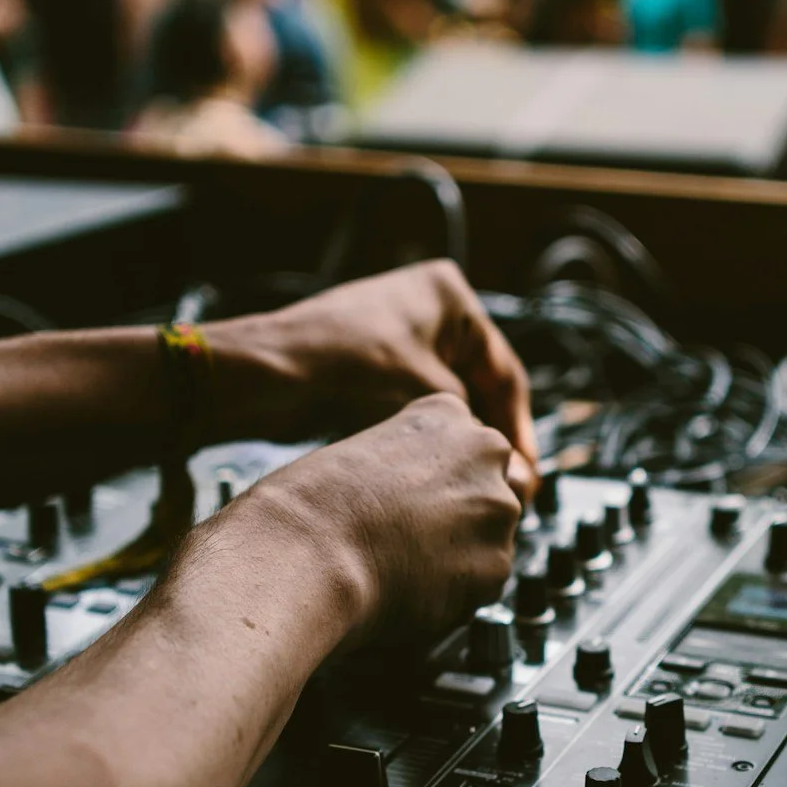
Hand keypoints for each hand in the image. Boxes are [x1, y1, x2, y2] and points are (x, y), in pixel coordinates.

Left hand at [211, 261, 537, 487]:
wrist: (258, 377)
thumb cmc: (342, 367)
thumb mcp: (427, 396)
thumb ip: (477, 432)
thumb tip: (519, 474)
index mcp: (450, 297)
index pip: (504, 373)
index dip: (519, 429)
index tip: (528, 474)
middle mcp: (428, 312)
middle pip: (479, 389)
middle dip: (489, 439)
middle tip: (506, 488)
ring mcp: (398, 342)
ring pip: (448, 407)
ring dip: (459, 445)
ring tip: (473, 489)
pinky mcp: (372, 372)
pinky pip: (415, 413)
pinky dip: (427, 443)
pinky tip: (435, 478)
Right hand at [265, 392, 522, 638]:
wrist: (307, 554)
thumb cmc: (312, 503)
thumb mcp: (363, 448)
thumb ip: (408, 461)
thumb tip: (419, 494)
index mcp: (449, 412)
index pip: (468, 450)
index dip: (438, 483)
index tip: (414, 500)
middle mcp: (486, 452)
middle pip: (488, 491)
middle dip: (459, 517)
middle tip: (409, 537)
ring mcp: (496, 509)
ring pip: (490, 539)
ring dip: (460, 555)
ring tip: (405, 563)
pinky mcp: (496, 565)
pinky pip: (484, 583)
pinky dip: (457, 594)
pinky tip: (414, 588)